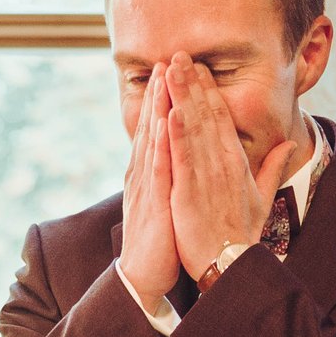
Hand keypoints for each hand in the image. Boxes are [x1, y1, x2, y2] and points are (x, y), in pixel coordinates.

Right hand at [119, 65, 179, 306]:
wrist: (143, 278)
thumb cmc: (163, 244)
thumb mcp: (173, 205)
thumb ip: (183, 180)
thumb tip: (191, 163)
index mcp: (153, 174)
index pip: (161, 130)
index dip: (168, 100)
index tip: (177, 72)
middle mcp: (145, 175)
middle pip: (153, 126)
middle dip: (161, 92)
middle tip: (169, 59)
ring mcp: (147, 188)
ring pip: (153, 139)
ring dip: (158, 107)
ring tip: (164, 78)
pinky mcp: (153, 204)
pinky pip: (159, 168)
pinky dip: (162, 143)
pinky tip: (165, 121)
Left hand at [163, 55, 295, 287]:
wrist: (231, 264)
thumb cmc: (242, 234)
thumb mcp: (263, 197)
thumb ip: (274, 167)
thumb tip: (290, 143)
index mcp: (237, 162)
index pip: (222, 118)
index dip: (209, 90)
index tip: (198, 66)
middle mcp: (223, 163)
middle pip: (207, 115)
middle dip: (192, 83)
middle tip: (179, 54)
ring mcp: (207, 177)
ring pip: (193, 129)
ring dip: (181, 97)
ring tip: (171, 70)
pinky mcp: (190, 193)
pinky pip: (183, 159)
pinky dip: (176, 135)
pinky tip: (170, 112)